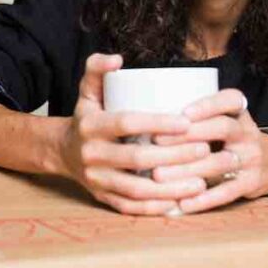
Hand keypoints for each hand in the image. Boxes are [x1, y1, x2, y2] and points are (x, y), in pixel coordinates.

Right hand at [57, 54, 211, 215]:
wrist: (62, 150)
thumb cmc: (87, 116)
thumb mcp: (87, 90)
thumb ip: (97, 67)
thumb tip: (118, 59)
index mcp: (90, 125)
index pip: (126, 122)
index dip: (157, 123)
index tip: (187, 122)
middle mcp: (91, 154)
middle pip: (137, 157)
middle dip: (174, 155)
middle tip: (205, 148)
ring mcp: (96, 179)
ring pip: (137, 189)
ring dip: (171, 188)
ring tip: (201, 181)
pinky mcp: (101, 197)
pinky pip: (130, 207)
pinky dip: (155, 208)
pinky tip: (180, 203)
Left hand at [151, 89, 267, 213]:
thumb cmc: (228, 137)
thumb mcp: (221, 118)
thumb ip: (193, 117)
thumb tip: (142, 118)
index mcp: (239, 112)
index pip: (230, 100)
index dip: (207, 105)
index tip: (182, 113)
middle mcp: (247, 132)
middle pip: (222, 129)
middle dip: (188, 135)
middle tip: (156, 142)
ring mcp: (251, 158)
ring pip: (220, 163)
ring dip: (188, 169)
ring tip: (158, 175)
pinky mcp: (250, 184)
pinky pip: (227, 192)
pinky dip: (204, 199)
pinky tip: (182, 203)